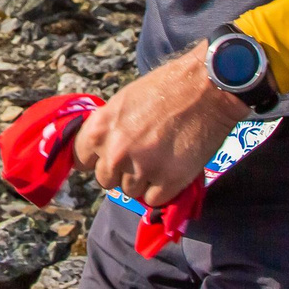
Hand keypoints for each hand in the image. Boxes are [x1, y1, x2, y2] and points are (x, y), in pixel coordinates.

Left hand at [73, 47, 246, 207]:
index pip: (81, 160)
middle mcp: (115, 152)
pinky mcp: (168, 182)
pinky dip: (163, 190)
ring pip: (131, 192)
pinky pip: (154, 200)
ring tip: (162, 158)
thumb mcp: (123, 102)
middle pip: (106, 181)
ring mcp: (141, 169)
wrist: (207, 88)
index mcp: (99, 129)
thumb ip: (109, 130)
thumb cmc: (166, 88)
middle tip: (143, 156)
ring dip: (145, 181)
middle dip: (122, 172)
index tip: (110, 156)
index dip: (98, 158)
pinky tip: (173, 168)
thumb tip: (104, 152)